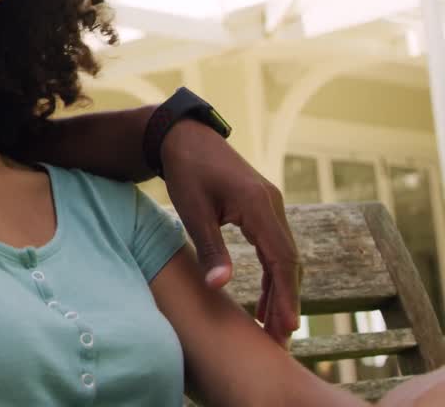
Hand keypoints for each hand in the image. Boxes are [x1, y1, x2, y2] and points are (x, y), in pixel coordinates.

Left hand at [161, 120, 300, 345]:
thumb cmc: (185, 172)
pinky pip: (275, 245)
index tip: (287, 325)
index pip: (281, 258)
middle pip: (289, 261)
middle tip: (282, 338)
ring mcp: (270, 205)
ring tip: (276, 326)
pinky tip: (269, 296)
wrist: (185, 137)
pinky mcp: (262, 208)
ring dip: (282, 289)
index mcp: (257, 205)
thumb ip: (210, 249)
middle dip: (288, 300)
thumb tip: (220, 287)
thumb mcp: (192, 211)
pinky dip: (274, 273)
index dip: (286, 294)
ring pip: (285, 255)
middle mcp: (272, 205)